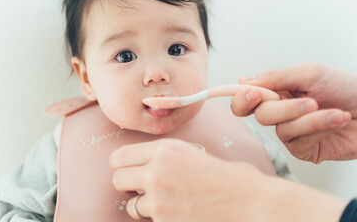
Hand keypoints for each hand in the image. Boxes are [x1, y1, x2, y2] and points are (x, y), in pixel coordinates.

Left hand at [110, 139, 345, 221]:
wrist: (247, 198)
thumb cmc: (224, 175)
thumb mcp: (190, 153)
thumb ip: (161, 157)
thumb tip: (140, 164)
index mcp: (164, 149)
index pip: (119, 156)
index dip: (121, 165)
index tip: (128, 170)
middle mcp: (156, 170)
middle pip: (117, 179)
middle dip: (128, 184)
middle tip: (142, 187)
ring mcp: (158, 197)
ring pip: (130, 204)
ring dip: (142, 204)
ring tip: (162, 201)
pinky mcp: (164, 219)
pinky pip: (148, 219)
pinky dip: (157, 217)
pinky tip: (175, 211)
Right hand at [231, 62, 356, 162]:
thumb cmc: (348, 88)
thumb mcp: (310, 73)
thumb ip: (276, 77)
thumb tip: (243, 80)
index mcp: (278, 93)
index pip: (247, 100)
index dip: (243, 99)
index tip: (253, 93)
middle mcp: (281, 114)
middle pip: (261, 116)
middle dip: (285, 108)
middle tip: (311, 101)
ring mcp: (292, 133)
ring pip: (281, 130)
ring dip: (310, 119)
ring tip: (334, 111)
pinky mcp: (304, 150)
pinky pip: (299, 143)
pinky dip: (319, 129)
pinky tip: (337, 121)